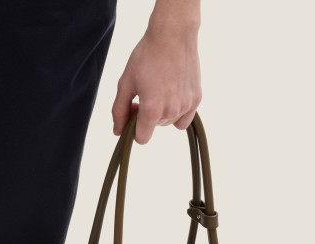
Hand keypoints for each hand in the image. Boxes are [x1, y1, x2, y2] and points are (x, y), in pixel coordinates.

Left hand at [111, 20, 201, 143]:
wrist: (174, 33)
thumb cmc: (146, 56)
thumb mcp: (125, 83)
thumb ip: (119, 111)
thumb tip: (118, 132)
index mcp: (151, 110)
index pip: (141, 138)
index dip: (133, 128)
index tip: (133, 110)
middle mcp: (171, 111)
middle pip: (154, 128)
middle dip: (146, 116)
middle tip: (145, 92)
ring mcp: (186, 106)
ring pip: (168, 123)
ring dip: (162, 112)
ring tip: (160, 88)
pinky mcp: (196, 99)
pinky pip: (184, 119)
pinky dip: (177, 112)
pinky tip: (172, 93)